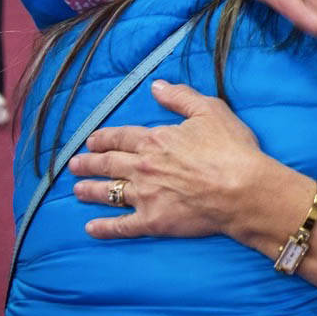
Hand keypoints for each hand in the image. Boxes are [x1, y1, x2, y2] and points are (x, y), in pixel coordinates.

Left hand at [69, 80, 268, 239]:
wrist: (242, 190)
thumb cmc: (231, 150)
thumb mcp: (210, 111)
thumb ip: (180, 97)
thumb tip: (156, 86)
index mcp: (155, 140)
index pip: (120, 137)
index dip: (103, 139)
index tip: (91, 141)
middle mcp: (143, 167)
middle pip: (108, 164)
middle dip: (88, 164)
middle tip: (74, 166)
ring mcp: (145, 196)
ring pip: (108, 192)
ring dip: (90, 191)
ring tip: (77, 191)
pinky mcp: (153, 221)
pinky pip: (121, 225)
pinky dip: (104, 227)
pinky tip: (92, 228)